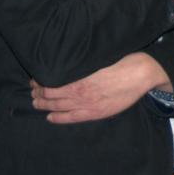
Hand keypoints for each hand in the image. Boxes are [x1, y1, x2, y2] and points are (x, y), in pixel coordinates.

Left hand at [30, 53, 171, 123]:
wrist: (141, 74)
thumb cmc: (122, 61)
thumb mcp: (101, 56)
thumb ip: (84, 61)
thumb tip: (69, 58)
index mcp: (81, 76)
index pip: (53, 82)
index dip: (41, 82)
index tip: (35, 79)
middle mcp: (80, 91)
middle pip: (52, 95)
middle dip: (39, 93)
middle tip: (32, 90)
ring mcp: (87, 104)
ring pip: (58, 107)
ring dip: (44, 105)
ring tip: (36, 102)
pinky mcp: (95, 113)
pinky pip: (71, 118)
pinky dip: (58, 118)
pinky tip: (50, 117)